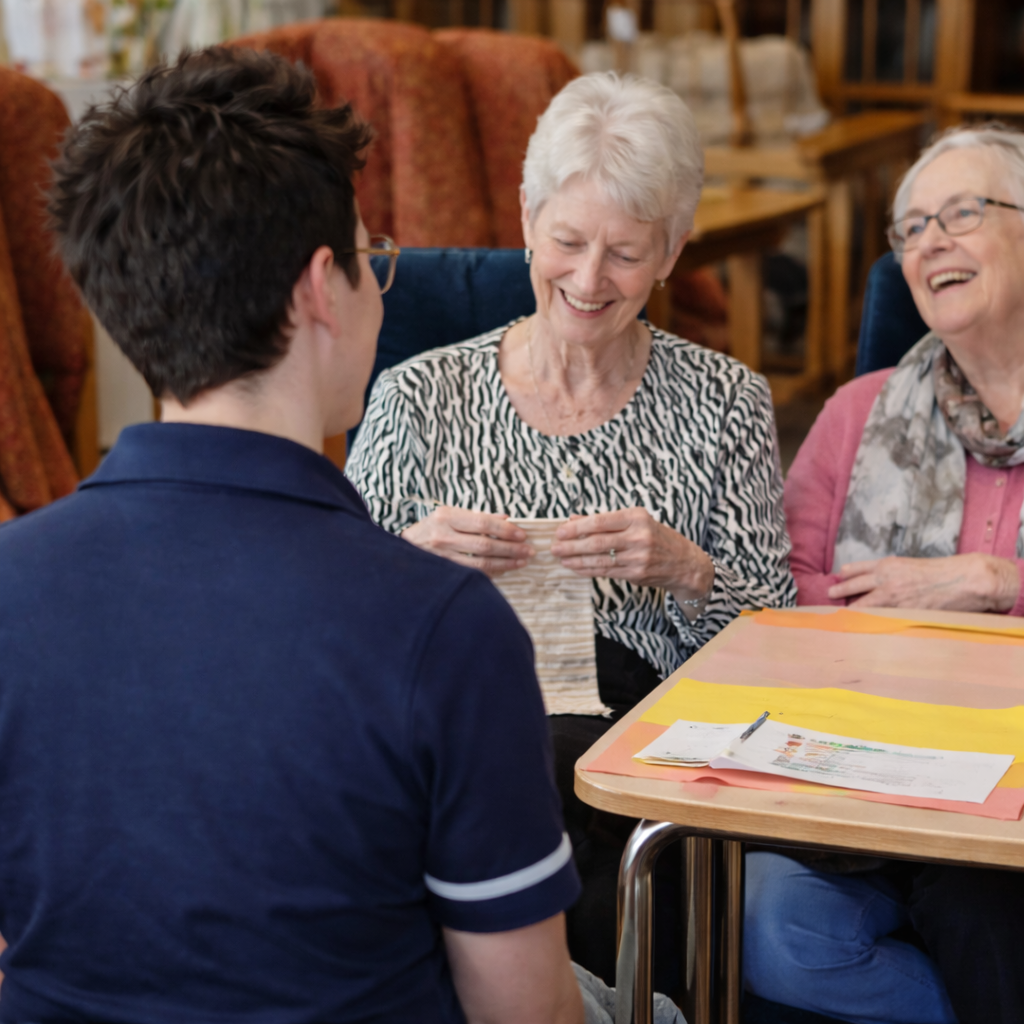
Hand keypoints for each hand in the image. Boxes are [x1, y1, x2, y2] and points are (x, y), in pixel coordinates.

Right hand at [401, 507, 533, 576]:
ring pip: (480, 563)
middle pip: (484, 545)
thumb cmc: (431, 529)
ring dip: (505, 563)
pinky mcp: (444, 573)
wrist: (402, 549)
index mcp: (446, 517)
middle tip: (528, 551)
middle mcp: (442, 536)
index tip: (522, 534)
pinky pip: (472, 574)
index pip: (483, 523)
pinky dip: (491, 573)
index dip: (506, 530)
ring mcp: (442, 557)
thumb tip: (507, 518)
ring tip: (521, 562)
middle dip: (510, 548)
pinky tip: (503, 570)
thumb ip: (477, 517)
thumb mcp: (450, 515)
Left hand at [550, 508, 713, 601]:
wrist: (684, 563)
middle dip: (572, 545)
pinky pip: (606, 571)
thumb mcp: (635, 521)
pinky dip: (587, 570)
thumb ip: (604, 520)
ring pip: (599, 559)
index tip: (560, 530)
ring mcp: (638, 557)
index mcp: (637, 517)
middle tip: (554, 547)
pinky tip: (575, 567)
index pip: (600, 521)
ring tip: (561, 558)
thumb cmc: (656, 537)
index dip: (577, 527)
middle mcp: (639, 536)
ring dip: (576, 560)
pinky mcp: (636, 574)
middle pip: (597, 541)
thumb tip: (573, 518)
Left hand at [828, 554, 1019, 611]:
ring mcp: (892, 597)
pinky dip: (869, 623)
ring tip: (840, 615)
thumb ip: (895, 573)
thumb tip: (881, 583)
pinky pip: (880, 619)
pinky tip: (860, 629)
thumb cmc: (943, 572)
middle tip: (829, 594)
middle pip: (854, 586)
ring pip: (863, 605)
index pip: (859, 569)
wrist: (963, 580)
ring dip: (850, 610)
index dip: (847, 574)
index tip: (838, 576)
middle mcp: (885, 579)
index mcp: (888, 565)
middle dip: (839, 590)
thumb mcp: (912, 565)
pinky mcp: (901, 613)